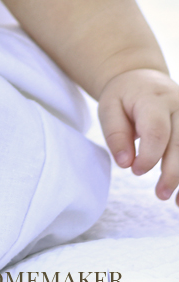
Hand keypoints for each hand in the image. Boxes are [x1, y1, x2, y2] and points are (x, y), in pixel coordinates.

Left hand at [98, 68, 178, 202]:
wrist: (143, 79)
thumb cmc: (124, 97)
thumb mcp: (109, 108)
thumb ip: (115, 134)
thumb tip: (125, 163)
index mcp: (154, 99)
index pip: (157, 130)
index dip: (150, 155)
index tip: (136, 171)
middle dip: (173, 173)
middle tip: (160, 194)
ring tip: (177, 202)